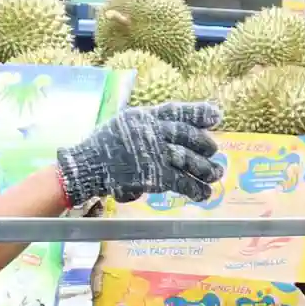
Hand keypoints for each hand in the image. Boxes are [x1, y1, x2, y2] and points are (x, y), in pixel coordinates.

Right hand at [56, 100, 222, 205]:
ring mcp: (155, 153)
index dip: (199, 113)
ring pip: (189, 159)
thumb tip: (167, 129)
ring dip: (205, 168)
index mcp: (145, 116)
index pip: (177, 111)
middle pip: (187, 135)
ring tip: (216, 174)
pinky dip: (194, 189)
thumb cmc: (102, 146)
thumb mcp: (124, 124)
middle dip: (204, 144)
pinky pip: (181, 181)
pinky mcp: (155, 175)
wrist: (87, 166)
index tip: (217, 116)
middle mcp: (152, 131)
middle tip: (215, 151)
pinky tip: (203, 194)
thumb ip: (145, 125)